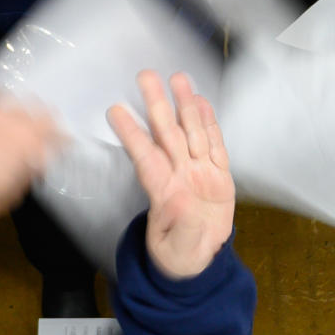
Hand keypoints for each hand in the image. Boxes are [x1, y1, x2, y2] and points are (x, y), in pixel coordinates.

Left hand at [0, 88, 59, 232]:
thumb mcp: (10, 195)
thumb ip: (28, 169)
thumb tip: (34, 158)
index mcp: (23, 139)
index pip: (53, 125)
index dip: (55, 136)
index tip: (54, 144)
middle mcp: (4, 114)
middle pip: (31, 108)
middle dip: (29, 123)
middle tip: (20, 141)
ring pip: (3, 102)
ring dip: (3, 116)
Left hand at [109, 70, 233, 278]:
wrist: (201, 258)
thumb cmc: (179, 254)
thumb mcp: (178, 250)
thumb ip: (183, 229)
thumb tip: (181, 205)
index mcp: (164, 193)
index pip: (145, 158)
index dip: (132, 134)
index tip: (116, 111)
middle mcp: (179, 175)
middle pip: (167, 135)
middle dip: (157, 105)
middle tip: (146, 76)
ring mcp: (199, 172)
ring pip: (191, 133)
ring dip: (184, 106)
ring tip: (178, 79)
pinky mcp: (218, 175)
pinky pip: (215, 146)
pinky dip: (210, 124)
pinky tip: (203, 103)